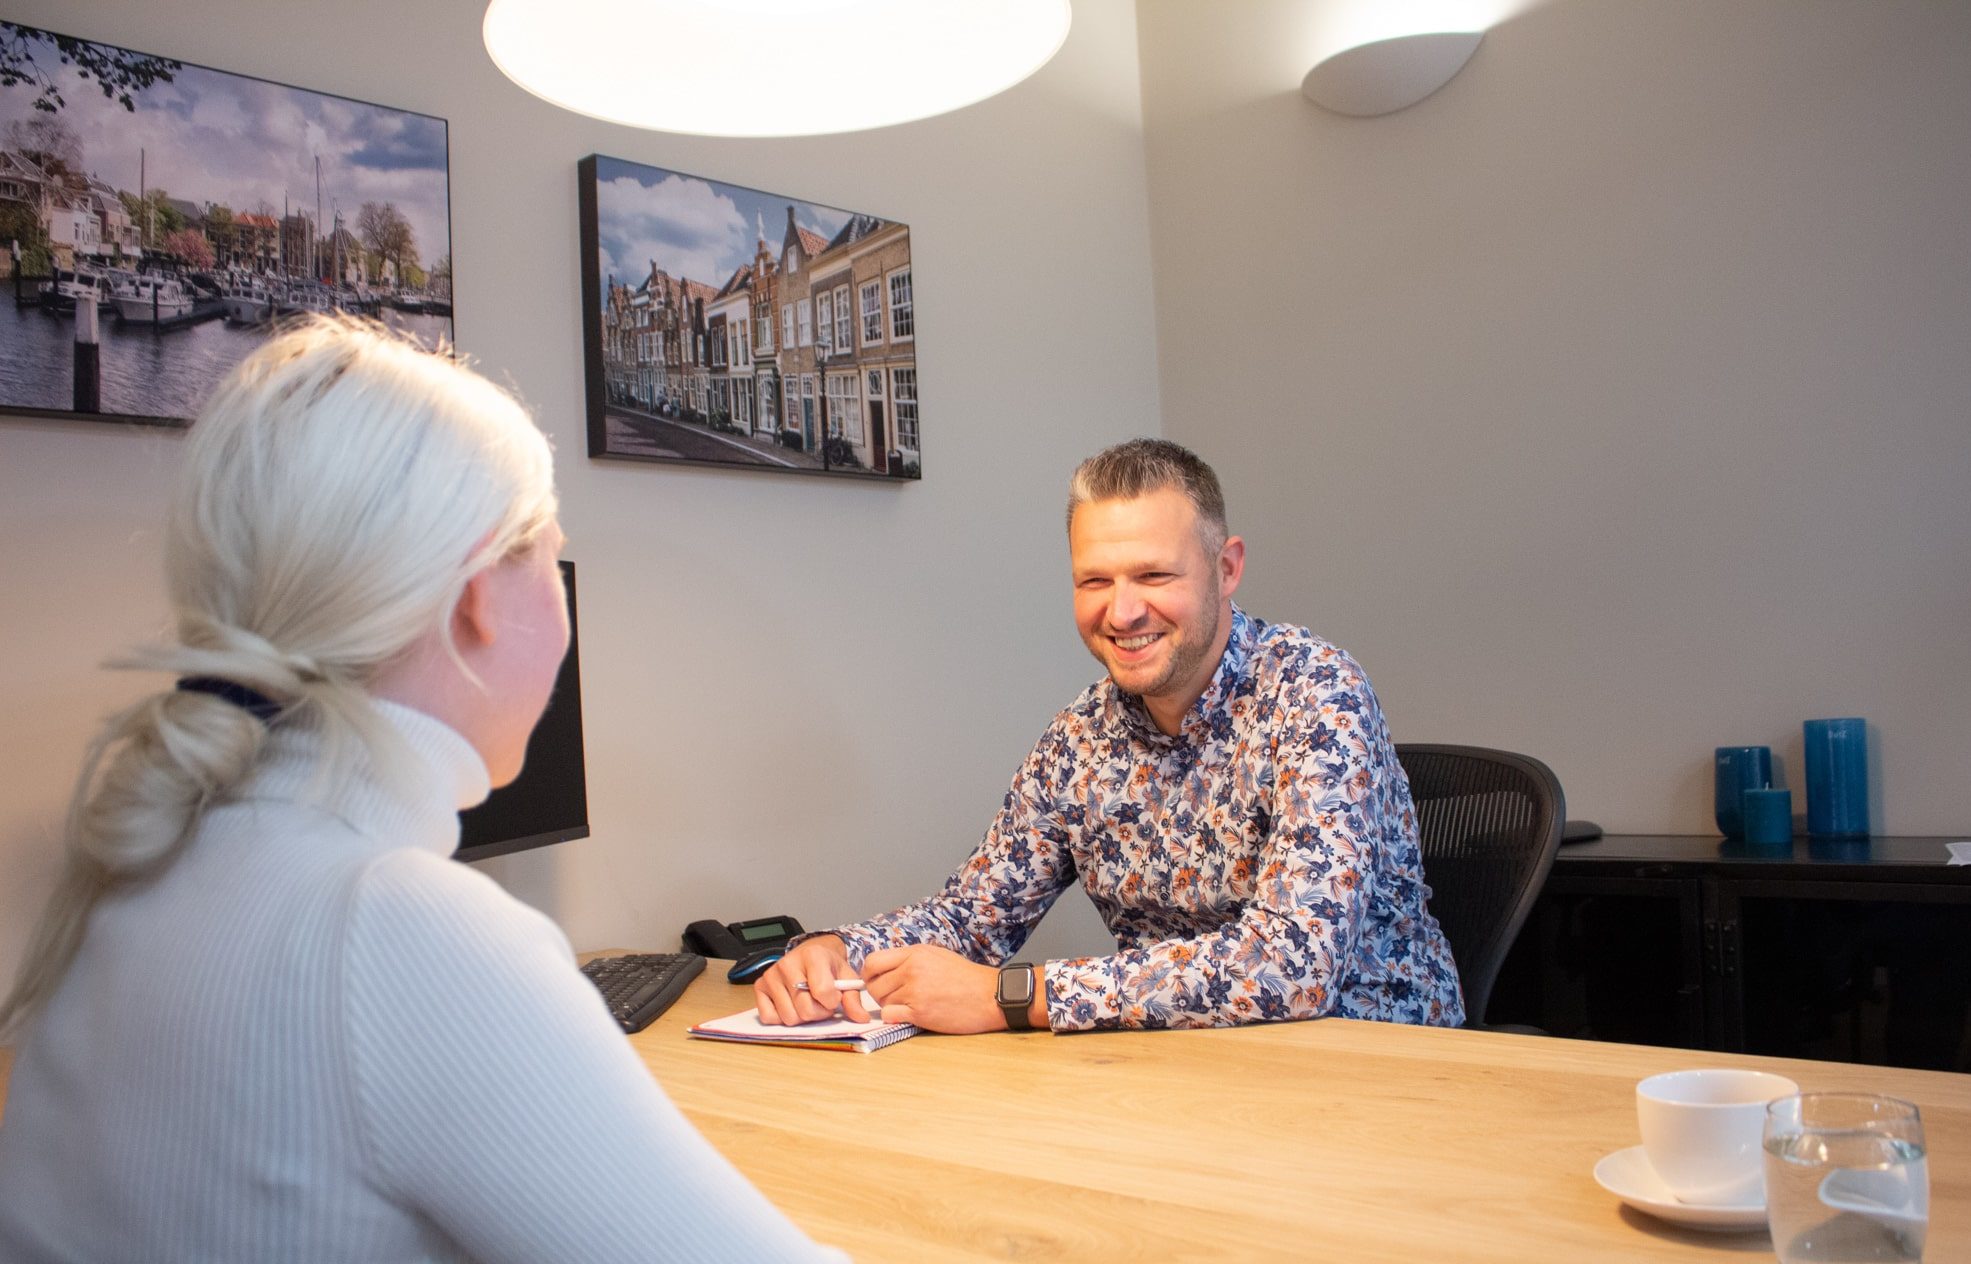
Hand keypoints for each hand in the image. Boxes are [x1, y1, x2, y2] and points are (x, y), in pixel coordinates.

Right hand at [753, 935, 877, 1025]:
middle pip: (805, 1009)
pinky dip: (781, 1017)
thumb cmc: (828, 967)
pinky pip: (770, 1017)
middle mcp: (788, 963)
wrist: (810, 954)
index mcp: (813, 956)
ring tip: (807, 1002)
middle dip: (818, 1013)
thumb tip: (861, 1018)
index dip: (833, 1001)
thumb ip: (853, 998)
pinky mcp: (760, 987)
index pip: (823, 992)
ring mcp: (771, 975)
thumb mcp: (846, 977)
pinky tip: (790, 1004)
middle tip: (821, 1002)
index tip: (834, 996)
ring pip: (789, 1017)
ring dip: (801, 1016)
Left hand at [860, 944, 1014, 1034]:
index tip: (875, 981)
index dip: (869, 975)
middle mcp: (912, 969)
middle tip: (894, 998)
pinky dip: (895, 1017)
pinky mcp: (920, 1012)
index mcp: (915, 953)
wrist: (990, 995)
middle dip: (880, 994)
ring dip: (891, 1006)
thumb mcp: (937, 956)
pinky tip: (910, 1015)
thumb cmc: (966, 977)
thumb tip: (885, 970)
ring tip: (910, 1005)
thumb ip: (910, 960)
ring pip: (882, 1002)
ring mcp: (915, 991)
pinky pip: (890, 1015)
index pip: (873, 962)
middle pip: (874, 985)